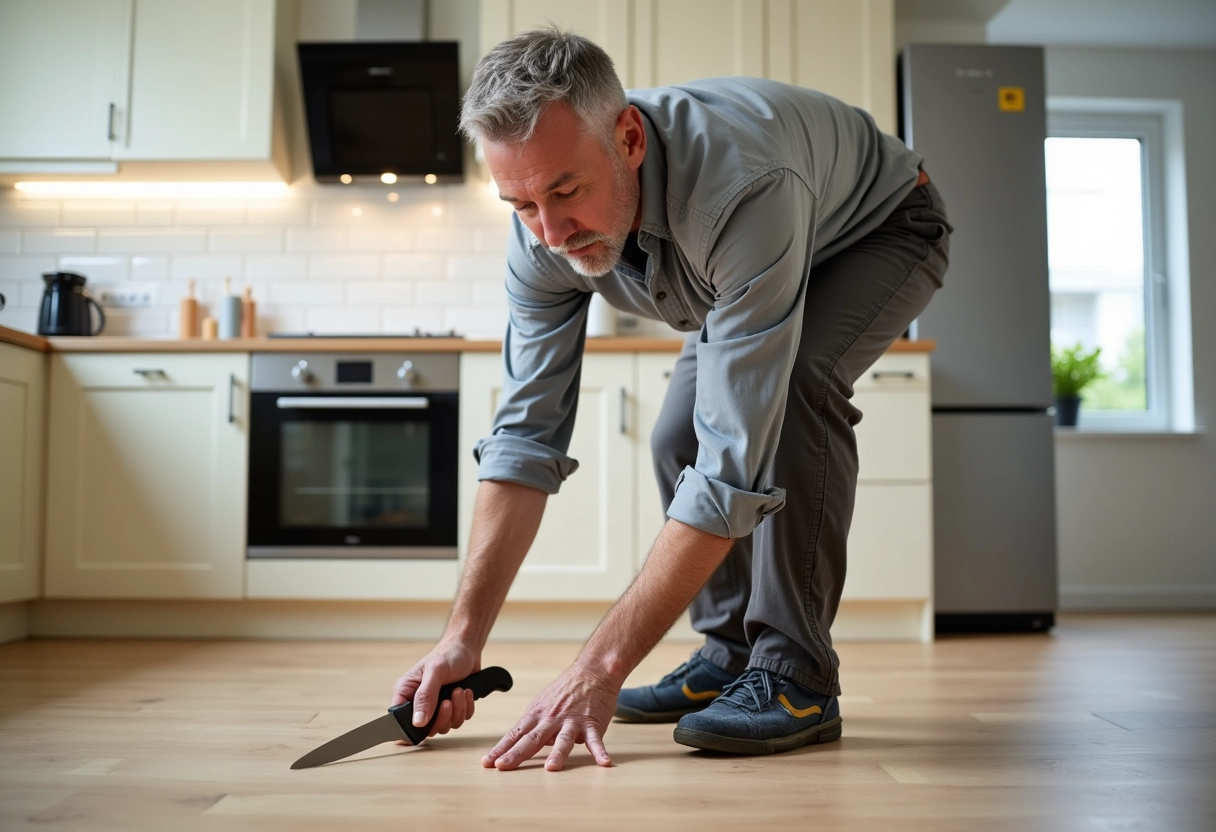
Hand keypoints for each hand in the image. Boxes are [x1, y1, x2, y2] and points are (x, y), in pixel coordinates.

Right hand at [389, 638, 479, 739]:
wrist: (468, 649)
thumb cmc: (448, 654)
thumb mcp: (435, 672)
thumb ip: (425, 696)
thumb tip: (417, 722)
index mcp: (406, 692)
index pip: (398, 719)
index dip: (410, 726)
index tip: (427, 722)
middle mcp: (418, 703)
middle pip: (426, 729)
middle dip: (442, 717)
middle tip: (449, 700)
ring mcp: (435, 707)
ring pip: (444, 726)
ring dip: (457, 711)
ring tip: (459, 690)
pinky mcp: (451, 709)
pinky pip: (458, 721)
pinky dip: (466, 709)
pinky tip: (466, 692)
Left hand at [483, 663, 616, 771]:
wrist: (592, 671)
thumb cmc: (566, 690)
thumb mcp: (543, 704)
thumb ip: (534, 725)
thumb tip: (524, 746)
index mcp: (537, 715)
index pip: (515, 734)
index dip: (501, 749)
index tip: (487, 763)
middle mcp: (551, 719)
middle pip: (532, 739)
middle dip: (516, 754)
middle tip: (503, 767)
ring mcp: (572, 721)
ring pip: (563, 740)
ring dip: (557, 754)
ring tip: (552, 769)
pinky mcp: (592, 723)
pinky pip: (596, 740)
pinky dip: (600, 751)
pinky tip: (604, 762)